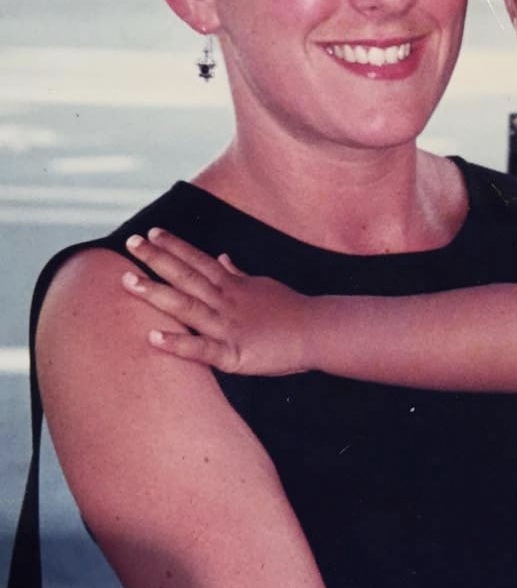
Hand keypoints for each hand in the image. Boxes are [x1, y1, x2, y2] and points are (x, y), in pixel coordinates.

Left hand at [122, 228, 311, 375]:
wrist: (317, 331)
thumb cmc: (290, 309)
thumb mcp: (262, 285)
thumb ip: (237, 274)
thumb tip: (221, 257)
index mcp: (233, 285)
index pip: (198, 261)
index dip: (174, 247)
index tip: (151, 233)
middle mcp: (226, 301)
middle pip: (187, 276)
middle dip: (157, 260)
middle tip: (130, 243)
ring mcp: (228, 326)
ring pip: (187, 307)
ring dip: (157, 294)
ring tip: (129, 282)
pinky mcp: (234, 354)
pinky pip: (202, 350)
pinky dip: (178, 344)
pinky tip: (153, 339)